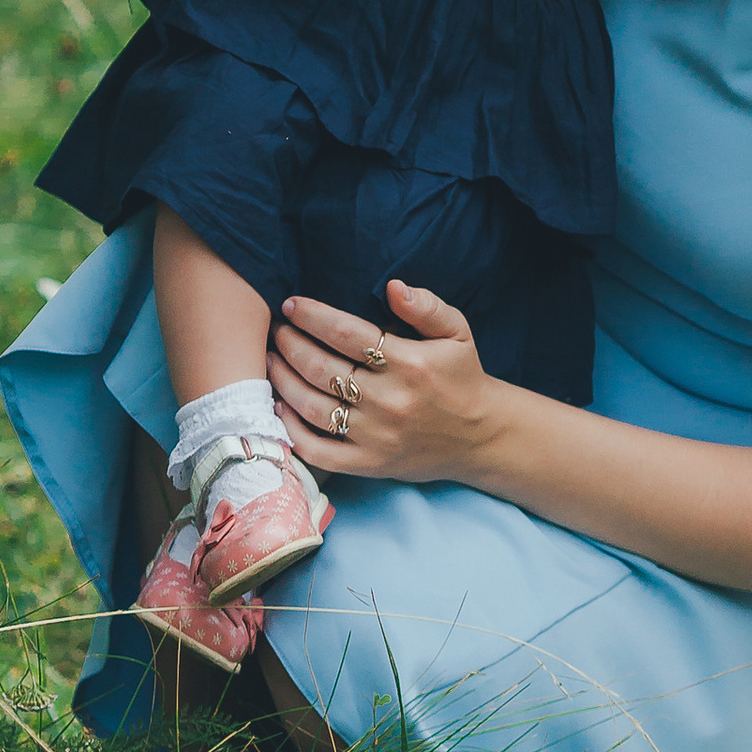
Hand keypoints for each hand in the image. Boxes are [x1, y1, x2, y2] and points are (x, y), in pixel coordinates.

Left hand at [268, 279, 495, 486]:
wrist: (480, 437)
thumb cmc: (462, 378)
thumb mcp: (457, 333)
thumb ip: (427, 307)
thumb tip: (393, 287)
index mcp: (410, 363)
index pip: (346, 333)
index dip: (312, 316)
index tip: (291, 305)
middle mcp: (390, 400)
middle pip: (322, 368)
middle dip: (291, 344)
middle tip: (276, 330)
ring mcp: (376, 436)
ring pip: (313, 406)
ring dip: (283, 380)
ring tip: (271, 360)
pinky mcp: (369, 464)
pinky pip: (318, 450)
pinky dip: (292, 430)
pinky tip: (280, 406)